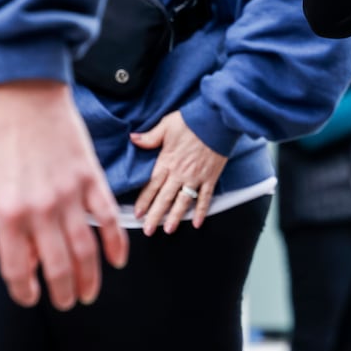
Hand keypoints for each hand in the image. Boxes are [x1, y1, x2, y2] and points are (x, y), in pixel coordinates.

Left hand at [0, 80, 128, 310]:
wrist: (22, 93)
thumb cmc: (1, 136)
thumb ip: (8, 225)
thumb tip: (26, 259)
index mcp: (7, 214)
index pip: (18, 269)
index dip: (25, 291)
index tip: (31, 298)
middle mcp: (39, 210)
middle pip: (58, 266)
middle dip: (64, 292)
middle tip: (68, 302)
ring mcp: (69, 194)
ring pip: (86, 250)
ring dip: (90, 278)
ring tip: (89, 294)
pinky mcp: (90, 178)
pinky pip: (107, 219)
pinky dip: (115, 244)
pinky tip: (117, 261)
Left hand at [130, 110, 227, 234]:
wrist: (217, 120)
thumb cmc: (192, 121)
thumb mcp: (167, 124)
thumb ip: (150, 136)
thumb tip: (133, 139)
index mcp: (167, 161)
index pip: (152, 185)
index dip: (144, 201)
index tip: (137, 214)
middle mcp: (179, 173)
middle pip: (165, 198)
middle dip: (155, 215)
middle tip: (148, 230)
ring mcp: (196, 177)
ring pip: (183, 201)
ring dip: (175, 216)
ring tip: (168, 230)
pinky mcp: (210, 177)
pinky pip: (205, 197)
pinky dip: (202, 211)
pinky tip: (198, 223)